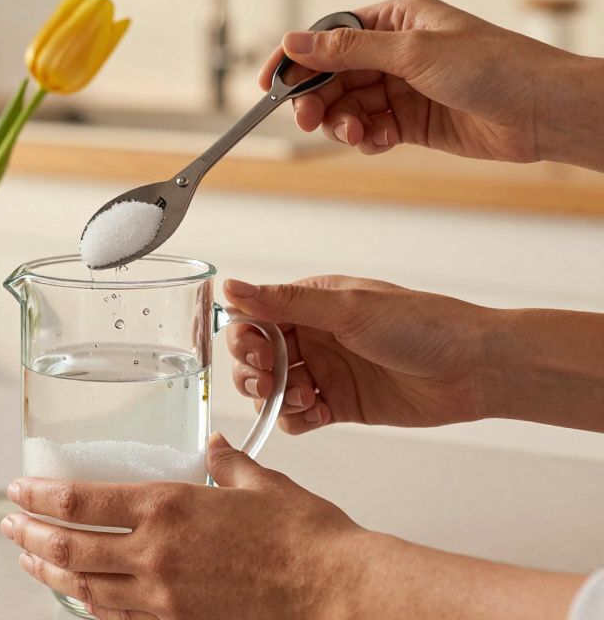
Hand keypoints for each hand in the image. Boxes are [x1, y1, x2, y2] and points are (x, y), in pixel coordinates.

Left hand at [1, 433, 366, 619]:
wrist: (337, 594)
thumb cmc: (306, 540)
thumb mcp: (261, 484)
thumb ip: (229, 464)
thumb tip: (215, 448)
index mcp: (168, 507)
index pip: (80, 501)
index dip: (40, 497)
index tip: (19, 491)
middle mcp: (156, 554)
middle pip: (71, 548)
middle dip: (31, 537)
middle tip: (10, 527)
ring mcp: (164, 598)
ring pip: (87, 588)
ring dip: (51, 573)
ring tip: (30, 562)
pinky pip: (120, 618)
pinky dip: (92, 607)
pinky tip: (81, 599)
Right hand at [223, 275, 488, 432]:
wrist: (475, 368)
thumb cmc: (421, 325)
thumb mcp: (346, 308)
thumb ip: (285, 302)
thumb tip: (230, 285)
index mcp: (311, 304)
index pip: (253, 319)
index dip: (245, 339)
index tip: (257, 353)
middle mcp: (313, 336)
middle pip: (255, 358)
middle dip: (255, 372)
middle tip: (272, 380)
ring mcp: (326, 372)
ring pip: (272, 390)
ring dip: (276, 397)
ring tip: (305, 398)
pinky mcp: (340, 404)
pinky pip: (299, 417)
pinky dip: (297, 419)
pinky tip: (317, 414)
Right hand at [260, 0, 603, 168]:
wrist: (540, 111)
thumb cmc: (492, 66)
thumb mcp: (412, 52)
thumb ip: (348, 49)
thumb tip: (294, 41)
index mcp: (396, 20)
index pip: (329, 36)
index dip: (296, 59)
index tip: (270, 83)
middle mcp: (396, 52)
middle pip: (333, 76)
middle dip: (318, 100)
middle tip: (310, 120)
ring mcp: (403, 88)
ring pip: (349, 107)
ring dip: (342, 124)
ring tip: (355, 135)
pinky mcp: (412, 122)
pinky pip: (371, 130)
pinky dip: (366, 139)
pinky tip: (379, 142)